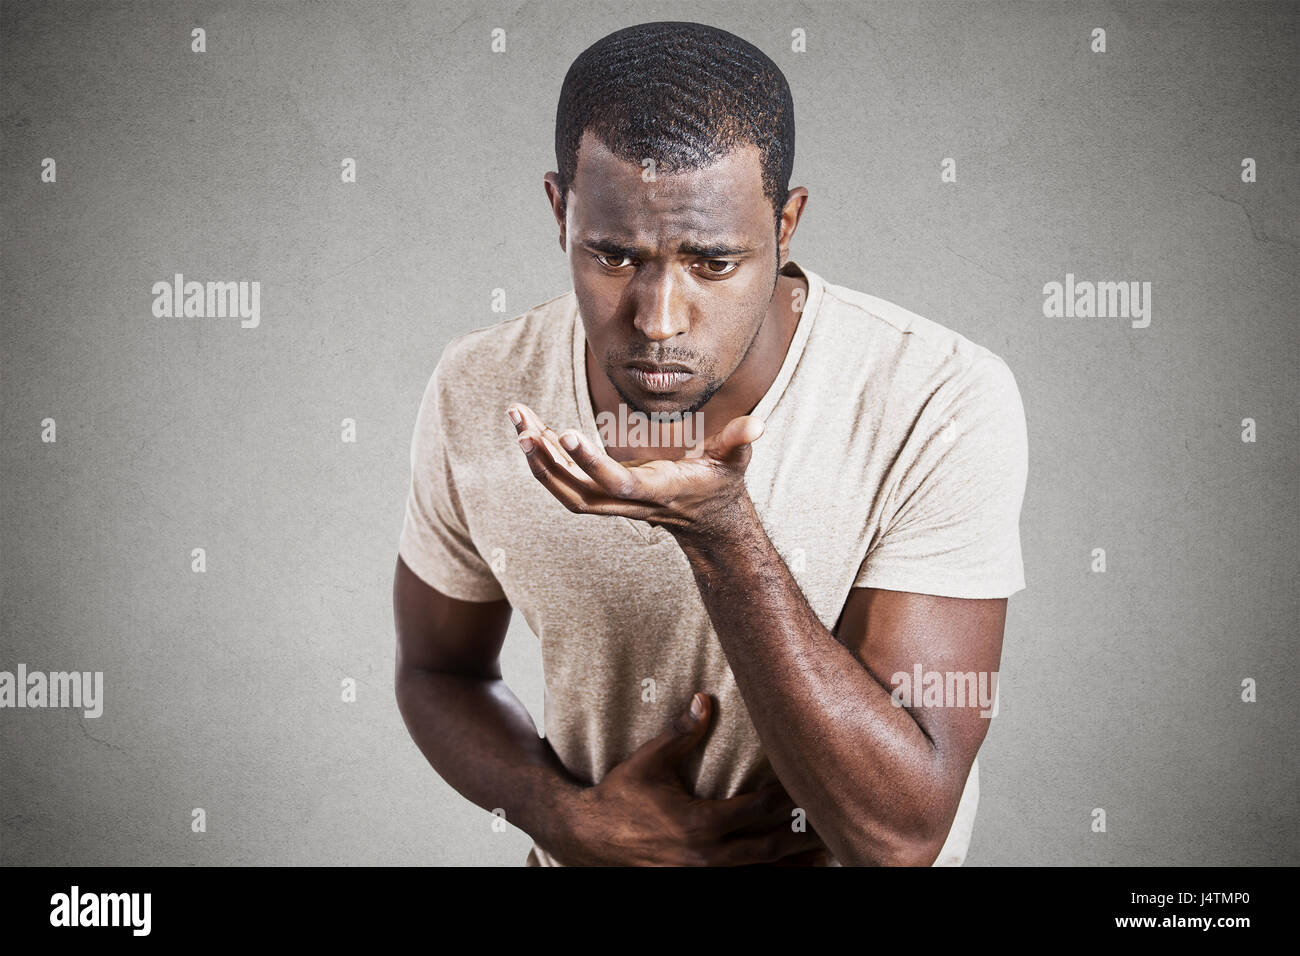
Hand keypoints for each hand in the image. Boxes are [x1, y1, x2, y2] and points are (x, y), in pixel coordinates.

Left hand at [507, 402, 761, 532]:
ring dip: (537, 458)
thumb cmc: (719, 485)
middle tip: (522, 424)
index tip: (566, 433)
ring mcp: (611, 502)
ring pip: (564, 489)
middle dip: (547, 460)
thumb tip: (757, 424)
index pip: (617, 483)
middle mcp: (627, 502)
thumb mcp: (734, 462)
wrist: (706, 522)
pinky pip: (565, 482)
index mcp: (656, 491)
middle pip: (577, 491)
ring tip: (517, 419)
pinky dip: (544, 458)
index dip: (590, 462)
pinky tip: (529, 429)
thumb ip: (740, 442)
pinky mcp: (602, 496)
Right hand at [542, 693, 830, 865]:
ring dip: (790, 865)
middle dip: (800, 835)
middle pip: (768, 847)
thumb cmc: (619, 796)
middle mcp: (706, 857)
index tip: (810, 782)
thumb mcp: (650, 760)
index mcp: (700, 824)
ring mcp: (701, 877)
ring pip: (759, 875)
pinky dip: (767, 879)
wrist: (587, 837)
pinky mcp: (694, 884)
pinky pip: (740, 886)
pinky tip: (785, 872)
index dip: (787, 795)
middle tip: (832, 823)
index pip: (758, 808)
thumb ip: (682, 733)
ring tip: (823, 856)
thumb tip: (705, 699)